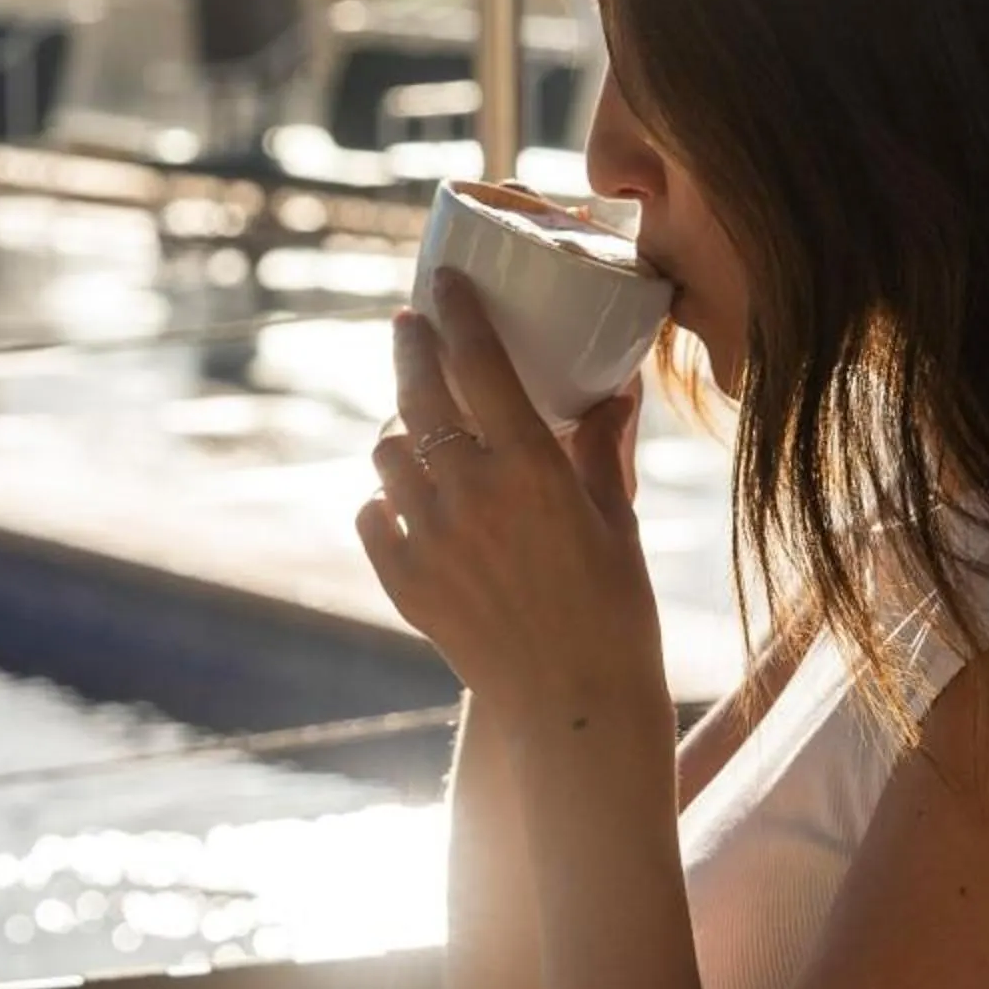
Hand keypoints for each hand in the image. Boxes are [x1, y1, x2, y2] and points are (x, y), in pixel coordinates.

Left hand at [358, 270, 674, 772]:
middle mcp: (468, 492)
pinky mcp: (401, 579)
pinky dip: (383, 504)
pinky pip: (371, 516)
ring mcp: (426, 536)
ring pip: (385, 454)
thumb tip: (615, 386)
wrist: (572, 708)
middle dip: (410, 348)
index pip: (478, 362)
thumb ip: (603, 447)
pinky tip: (406, 505)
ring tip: (416, 428)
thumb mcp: (617, 519)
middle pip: (416, 393)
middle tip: (409, 325)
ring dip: (399, 434)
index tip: (443, 280)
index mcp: (529, 468)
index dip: (457, 312)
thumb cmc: (613, 611)